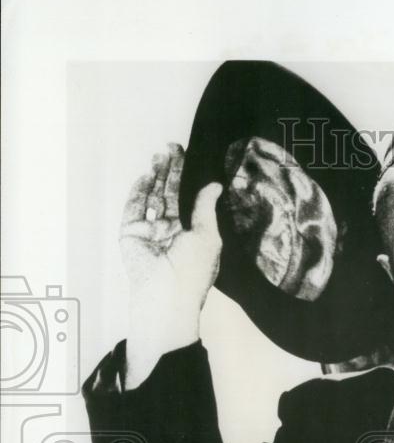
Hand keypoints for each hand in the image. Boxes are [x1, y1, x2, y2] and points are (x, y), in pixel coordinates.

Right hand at [120, 144, 222, 387]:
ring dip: (154, 176)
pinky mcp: (130, 234)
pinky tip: (146, 174)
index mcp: (190, 234)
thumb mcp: (208, 235)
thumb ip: (206, 207)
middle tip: (171, 147)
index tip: (185, 156)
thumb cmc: (194, 270)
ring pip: (151, 198)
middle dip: (169, 171)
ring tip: (160, 155)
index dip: (185, 178)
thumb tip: (215, 185)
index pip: (186, 200)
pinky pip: (134, 208)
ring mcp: (148, 232)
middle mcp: (169, 231)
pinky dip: (138, 190)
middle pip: (168, 194)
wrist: (168, 294)